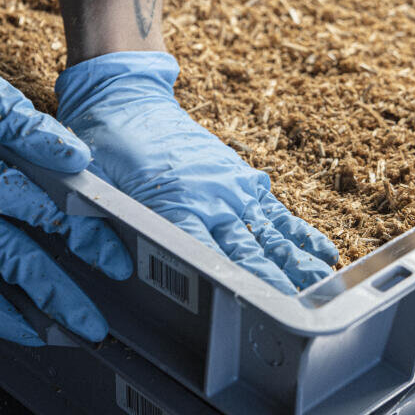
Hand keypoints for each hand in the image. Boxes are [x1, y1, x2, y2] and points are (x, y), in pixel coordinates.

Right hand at [0, 0, 130, 343]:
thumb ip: (33, 131)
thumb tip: (79, 158)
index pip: (44, 217)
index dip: (86, 240)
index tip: (115, 261)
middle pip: (15, 267)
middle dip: (60, 301)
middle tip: (93, 329)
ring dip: (12, 321)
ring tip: (49, 338)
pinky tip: (1, 310)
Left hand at [56, 51, 337, 293]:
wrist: (126, 98)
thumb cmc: (105, 145)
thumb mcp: (91, 184)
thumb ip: (97, 224)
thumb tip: (114, 266)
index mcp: (174, 204)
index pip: (205, 254)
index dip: (231, 283)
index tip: (252, 309)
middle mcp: (210, 198)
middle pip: (247, 250)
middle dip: (274, 283)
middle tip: (298, 315)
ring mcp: (229, 186)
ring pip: (269, 232)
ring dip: (297, 261)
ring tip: (322, 288)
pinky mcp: (238, 176)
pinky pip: (274, 208)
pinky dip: (299, 231)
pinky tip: (322, 251)